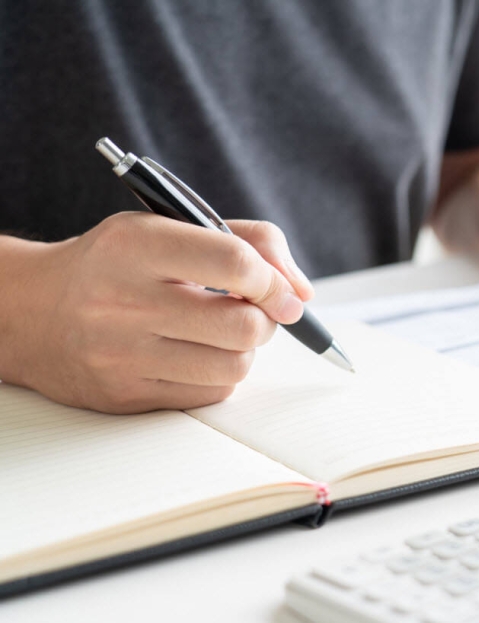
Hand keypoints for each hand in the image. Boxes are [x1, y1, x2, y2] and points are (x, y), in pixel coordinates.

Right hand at [0, 213, 312, 412]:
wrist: (33, 312)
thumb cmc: (118, 265)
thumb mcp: (171, 227)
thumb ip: (248, 242)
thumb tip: (301, 293)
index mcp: (136, 245)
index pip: (234, 262)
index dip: (275, 281)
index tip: (285, 292)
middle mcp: (123, 300)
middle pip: (242, 325)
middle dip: (266, 320)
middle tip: (255, 312)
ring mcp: (120, 354)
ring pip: (233, 366)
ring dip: (245, 350)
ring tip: (222, 332)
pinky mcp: (124, 395)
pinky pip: (210, 394)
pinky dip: (220, 376)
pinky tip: (197, 355)